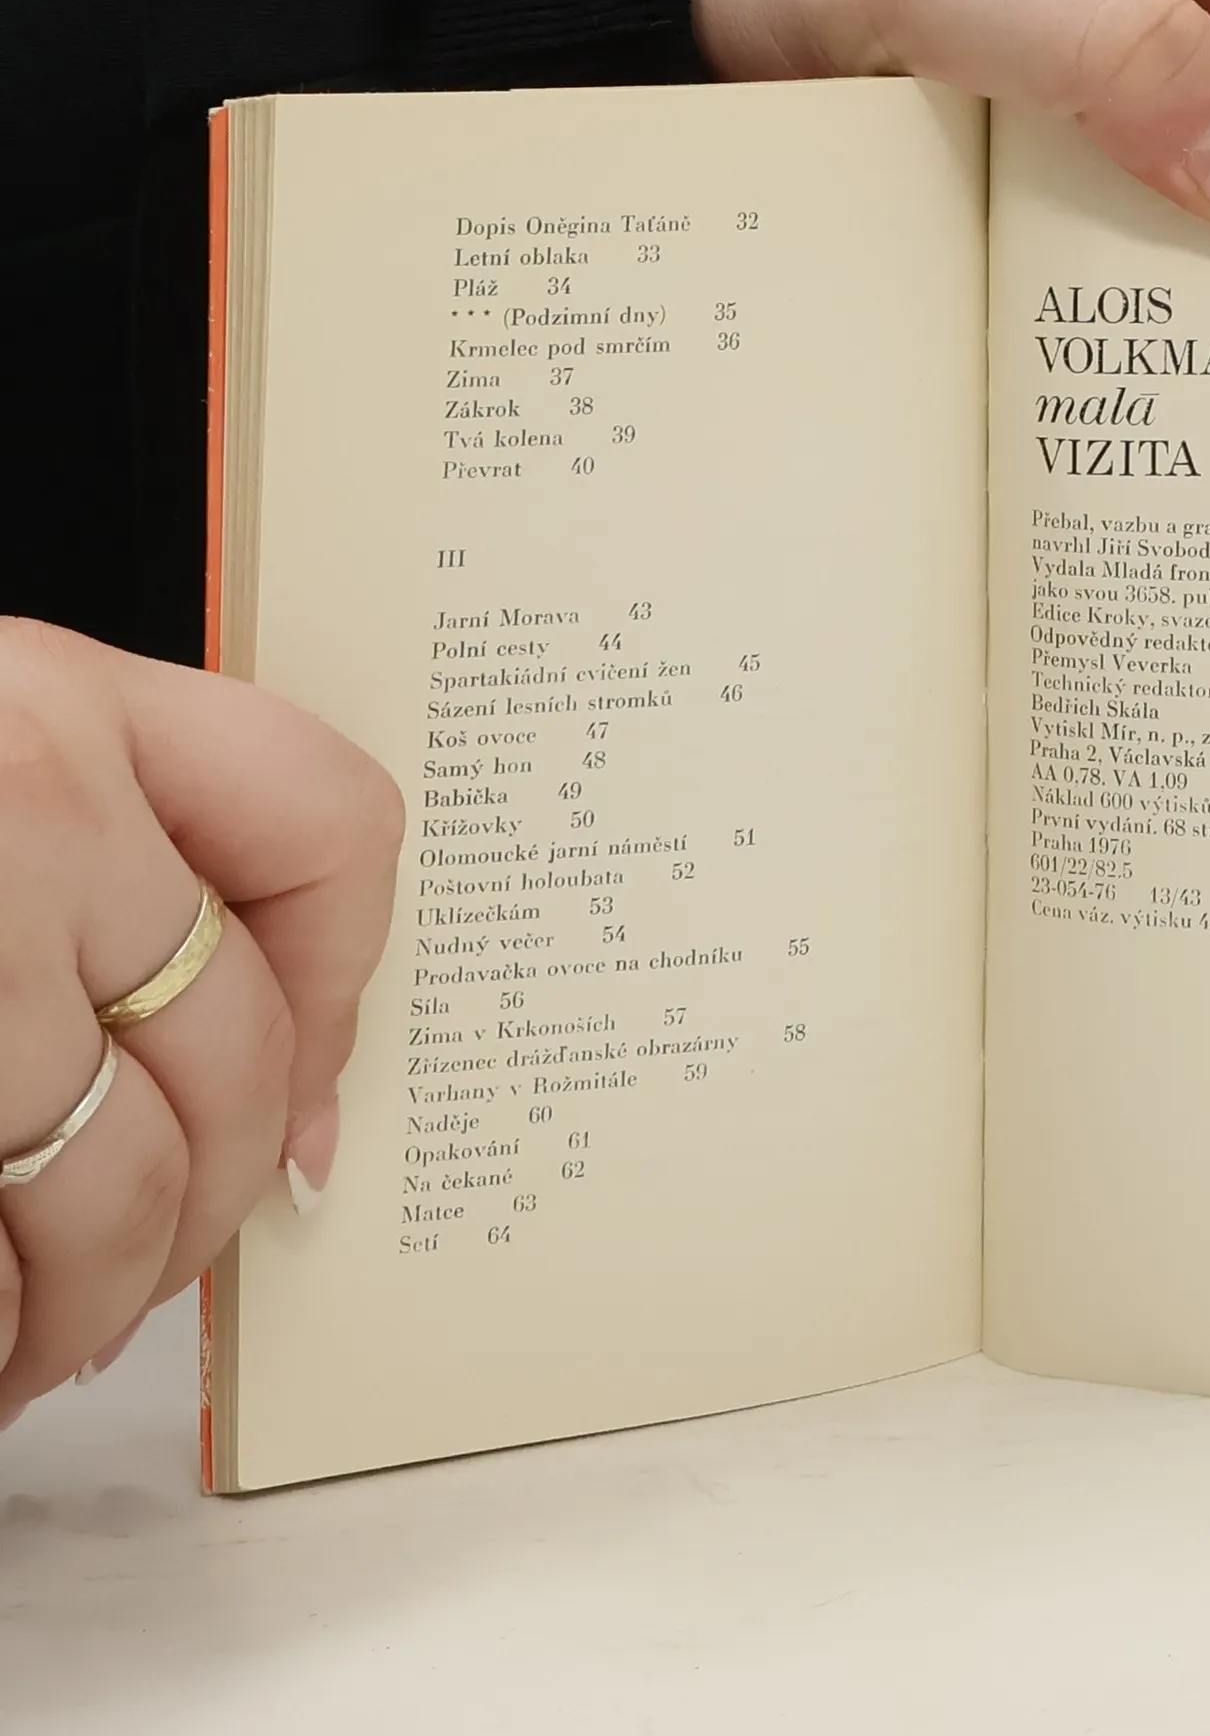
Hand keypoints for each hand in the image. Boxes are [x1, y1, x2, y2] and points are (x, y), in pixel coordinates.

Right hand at [0, 621, 401, 1419]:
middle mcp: (24, 794)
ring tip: (47, 1345)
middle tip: (161, 1274)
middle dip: (216, 1200)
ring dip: (102, 1296)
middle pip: (237, 1047)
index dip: (344, 984)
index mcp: (53, 699)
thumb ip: (100, 882)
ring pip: (121, 1176)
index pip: (327, 825)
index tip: (308, 1095)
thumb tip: (283, 1107)